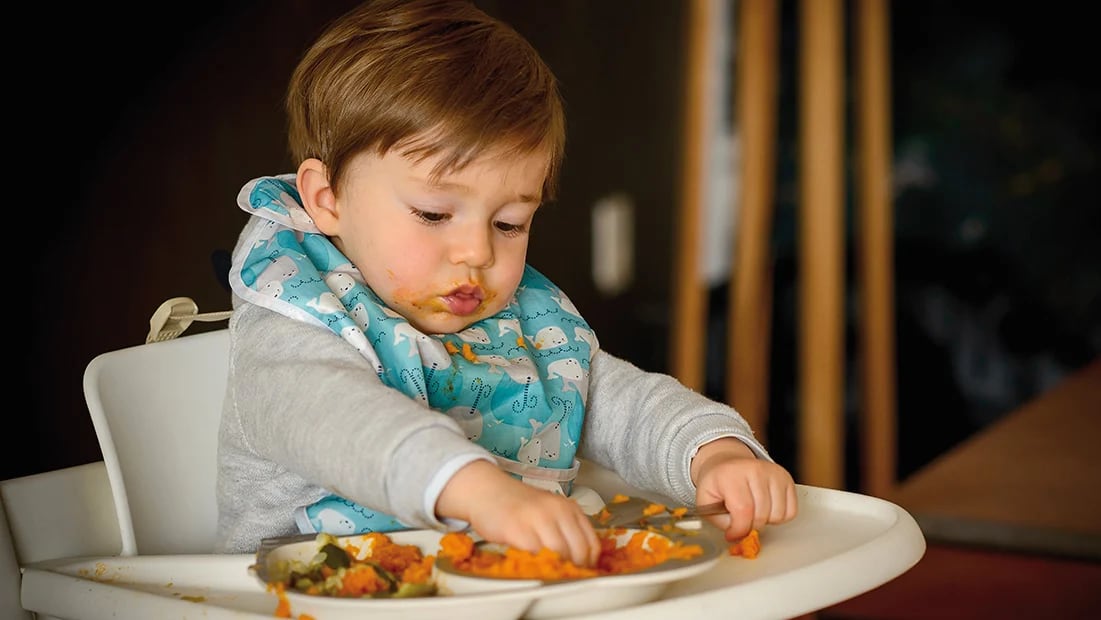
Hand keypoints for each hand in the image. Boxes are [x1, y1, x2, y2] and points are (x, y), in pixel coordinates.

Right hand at [435, 460, 600, 565]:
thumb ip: (565, 529)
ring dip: (557, 569)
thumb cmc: (516, 504)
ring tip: (550, 574)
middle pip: (579, 551)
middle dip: (575, 570)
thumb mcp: (548, 510)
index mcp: (569, 507)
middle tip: (565, 578)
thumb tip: (580, 559)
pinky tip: (533, 568)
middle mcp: (557, 511)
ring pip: (560, 555)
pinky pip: (536, 555)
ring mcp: (538, 519)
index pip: (592, 543)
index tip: (583, 573)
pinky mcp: (518, 530)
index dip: (590, 564)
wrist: (486, 490)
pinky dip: (537, 566)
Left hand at [689, 438, 797, 541]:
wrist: (728, 463)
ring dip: (766, 521)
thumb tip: (737, 535)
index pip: (743, 510)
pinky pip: (791, 511)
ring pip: (778, 515)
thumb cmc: (718, 483)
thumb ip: (720, 522)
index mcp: (732, 474)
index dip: (739, 529)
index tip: (732, 535)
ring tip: (754, 511)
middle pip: (762, 515)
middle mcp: (756, 470)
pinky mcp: (786, 478)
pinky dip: (779, 516)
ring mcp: (774, 473)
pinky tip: (766, 508)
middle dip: (750, 525)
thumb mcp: (706, 501)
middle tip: (741, 519)